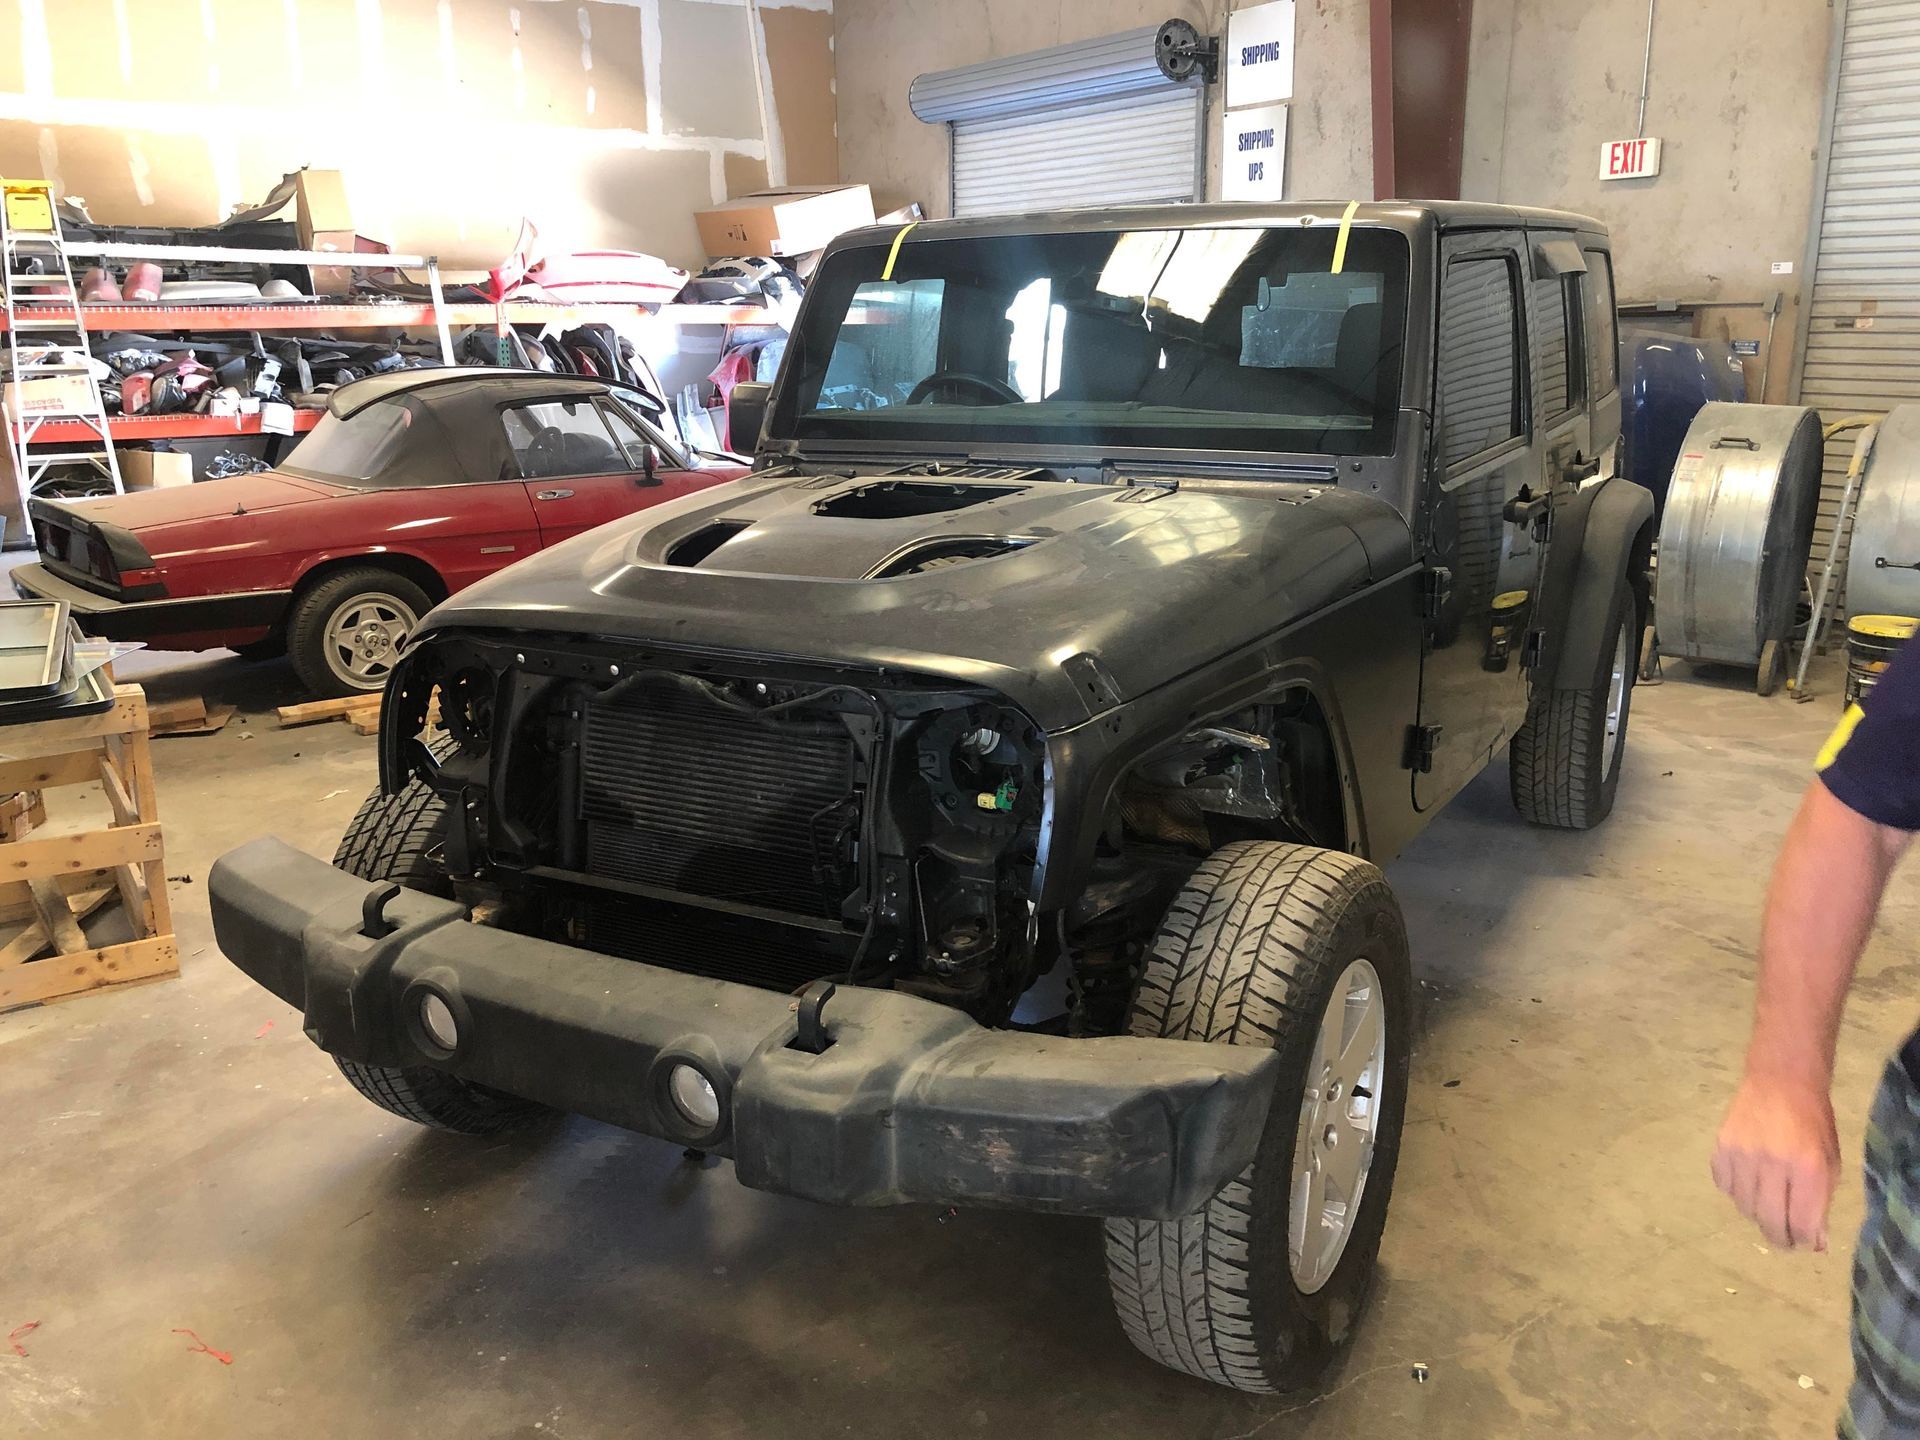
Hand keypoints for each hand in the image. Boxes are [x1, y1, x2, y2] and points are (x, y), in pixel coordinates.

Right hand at [1712, 1072, 1840, 1250]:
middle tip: (1784, 1238)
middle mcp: (1773, 1163)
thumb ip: (1821, 1202)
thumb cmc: (1813, 1122)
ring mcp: (1743, 1154)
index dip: (1803, 1241)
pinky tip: (1748, 1182)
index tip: (1804, 1243)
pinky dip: (1736, 1192)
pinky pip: (1724, 1185)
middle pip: (1769, 1220)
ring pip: (1744, 1207)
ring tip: (1767, 1203)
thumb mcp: (1830, 1161)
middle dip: (1779, 1237)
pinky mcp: (1721, 1146)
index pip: (1800, 1223)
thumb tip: (1813, 1242)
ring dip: (1757, 1213)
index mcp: (1808, 1167)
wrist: (1780, 1080)